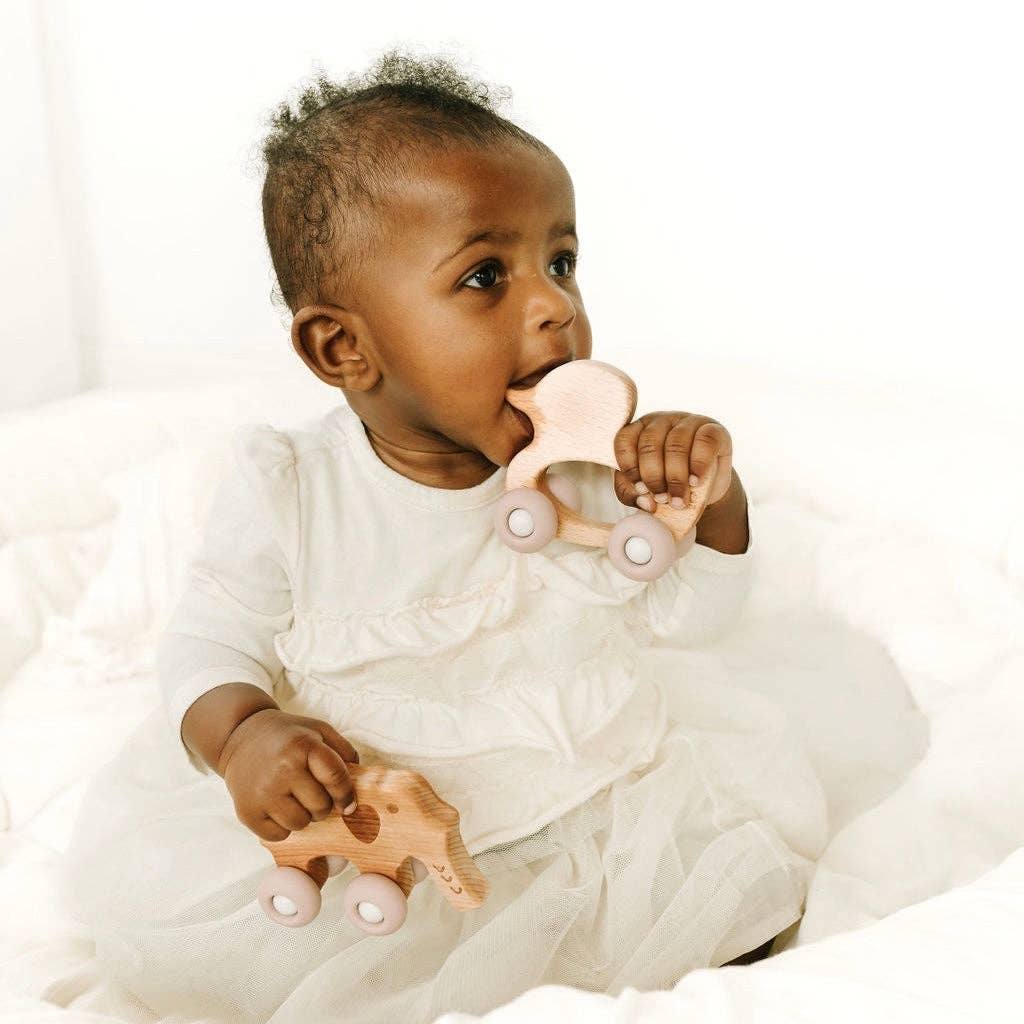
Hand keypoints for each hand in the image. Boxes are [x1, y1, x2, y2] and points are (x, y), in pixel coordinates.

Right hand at [217, 708, 360, 841]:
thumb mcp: (318, 730)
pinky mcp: (247, 812)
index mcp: (303, 747)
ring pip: (300, 824)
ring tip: (294, 798)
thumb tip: (359, 782)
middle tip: (312, 792)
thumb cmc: (288, 736)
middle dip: (323, 804)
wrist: (240, 736)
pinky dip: (282, 826)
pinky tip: (277, 806)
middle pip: (320, 807)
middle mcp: (282, 770)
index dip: (346, 795)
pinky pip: (279, 835)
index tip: (349, 804)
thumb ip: (343, 751)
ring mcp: (263, 793)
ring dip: (303, 816)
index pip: (336, 778)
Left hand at [612, 411, 733, 512]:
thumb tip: (646, 502)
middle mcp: (661, 421)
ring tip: (679, 500)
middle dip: (654, 478)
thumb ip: (632, 493)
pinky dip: (699, 465)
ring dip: (676, 477)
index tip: (641, 489)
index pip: (624, 440)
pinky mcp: (714, 430)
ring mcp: (688, 421)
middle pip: (649, 444)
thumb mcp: (646, 490)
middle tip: (662, 499)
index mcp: (639, 431)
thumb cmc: (669, 484)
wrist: (707, 487)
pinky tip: (696, 482)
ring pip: (676, 444)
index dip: (630, 467)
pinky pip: (705, 442)